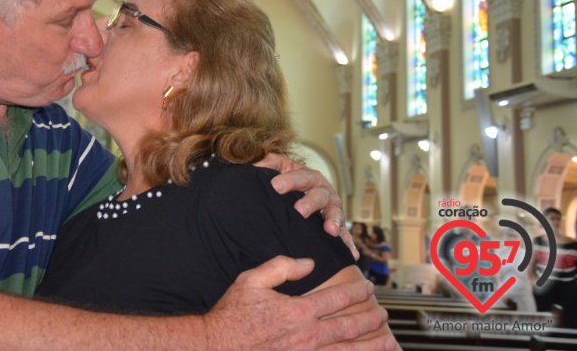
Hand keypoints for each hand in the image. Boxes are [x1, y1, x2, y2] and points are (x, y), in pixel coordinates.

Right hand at [203, 256, 393, 350]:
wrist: (217, 346)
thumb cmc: (232, 314)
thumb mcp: (251, 280)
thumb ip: (282, 267)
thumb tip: (308, 263)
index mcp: (298, 311)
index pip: (337, 298)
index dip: (357, 291)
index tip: (368, 286)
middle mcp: (308, 336)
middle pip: (350, 326)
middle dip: (370, 319)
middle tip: (384, 314)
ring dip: (371, 346)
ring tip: (388, 342)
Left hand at [257, 153, 357, 258]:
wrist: (295, 196)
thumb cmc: (285, 181)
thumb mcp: (279, 168)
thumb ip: (269, 163)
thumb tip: (257, 165)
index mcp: (309, 177)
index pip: (301, 176)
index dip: (289, 180)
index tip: (275, 186)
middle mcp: (324, 192)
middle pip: (319, 195)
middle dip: (310, 203)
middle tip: (299, 211)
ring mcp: (332, 209)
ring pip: (335, 214)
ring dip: (333, 221)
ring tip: (329, 230)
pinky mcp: (337, 226)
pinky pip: (345, 236)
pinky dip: (348, 244)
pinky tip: (351, 254)